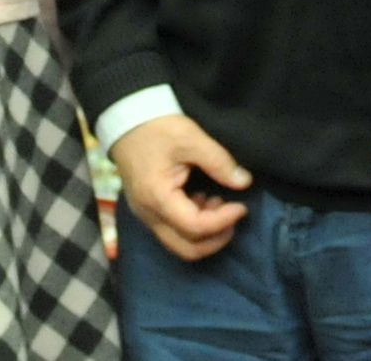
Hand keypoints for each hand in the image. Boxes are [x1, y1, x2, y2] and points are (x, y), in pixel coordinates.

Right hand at [111, 113, 253, 262]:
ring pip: (179, 244)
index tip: (241, 207)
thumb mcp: (191, 138)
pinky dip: (193, 225)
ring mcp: (145, 215)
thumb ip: (219, 162)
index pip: (195, 227)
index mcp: (157, 198)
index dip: (223, 221)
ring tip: (218, 203)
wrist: (126, 120)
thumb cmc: (157, 128)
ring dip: (204, 233)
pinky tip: (203, 200)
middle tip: (233, 215)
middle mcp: (148, 215)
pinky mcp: (147, 211)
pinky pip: (172, 231)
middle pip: (186, 249)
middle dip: (216, 239)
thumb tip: (244, 182)